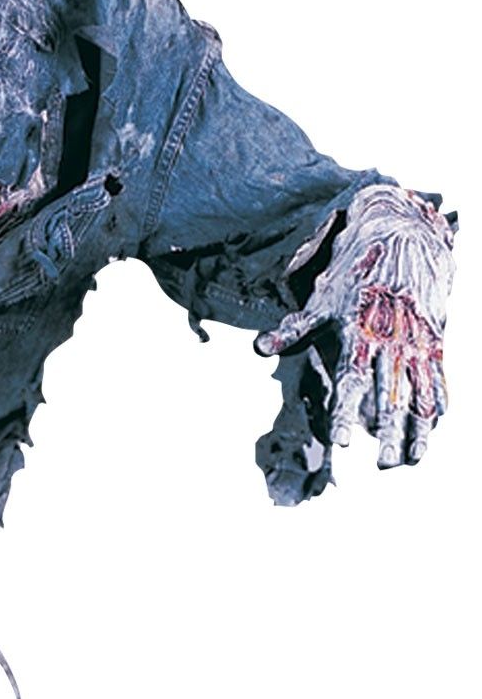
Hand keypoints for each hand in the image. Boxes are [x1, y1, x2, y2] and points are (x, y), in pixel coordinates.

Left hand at [256, 185, 453, 467]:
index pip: (350, 383)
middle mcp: (390, 341)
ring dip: (417, 429)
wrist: (402, 234)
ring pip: (418, 392)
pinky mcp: (434, 337)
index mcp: (359, 333)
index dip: (344, 414)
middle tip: (381, 465)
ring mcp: (416, 340)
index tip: (342, 444)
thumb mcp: (321, 298)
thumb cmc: (354, 270)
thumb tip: (260, 347)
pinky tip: (437, 425)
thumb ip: (294, 328)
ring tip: (413, 459)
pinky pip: (437, 374)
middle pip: (388, 396)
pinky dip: (438, 400)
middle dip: (385, 434)